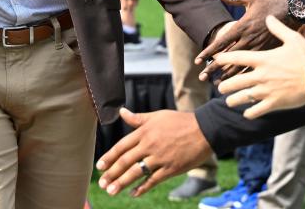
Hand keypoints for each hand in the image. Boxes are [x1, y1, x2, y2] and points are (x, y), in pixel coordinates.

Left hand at [95, 108, 212, 196]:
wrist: (205, 129)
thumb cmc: (180, 121)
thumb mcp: (157, 116)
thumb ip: (138, 118)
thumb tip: (121, 112)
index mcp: (144, 132)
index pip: (122, 146)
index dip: (109, 157)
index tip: (99, 166)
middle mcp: (150, 145)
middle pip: (126, 161)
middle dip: (112, 173)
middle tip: (101, 183)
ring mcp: (160, 158)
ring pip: (137, 172)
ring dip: (122, 183)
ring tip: (111, 191)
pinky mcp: (171, 168)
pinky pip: (154, 180)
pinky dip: (143, 187)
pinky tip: (133, 193)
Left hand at [195, 0, 294, 80]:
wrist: (296, 11)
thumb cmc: (271, 3)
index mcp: (243, 27)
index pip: (222, 42)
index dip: (209, 52)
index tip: (198, 60)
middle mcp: (250, 40)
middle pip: (228, 57)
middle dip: (214, 68)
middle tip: (202, 77)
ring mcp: (261, 48)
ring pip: (242, 65)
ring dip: (228, 75)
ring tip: (216, 84)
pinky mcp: (270, 53)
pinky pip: (256, 67)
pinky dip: (246, 75)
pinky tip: (240, 84)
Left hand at [215, 16, 304, 118]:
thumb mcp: (293, 39)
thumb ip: (278, 29)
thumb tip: (268, 17)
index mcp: (262, 60)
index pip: (236, 58)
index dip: (223, 59)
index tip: (215, 61)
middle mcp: (261, 75)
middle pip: (234, 82)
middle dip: (224, 86)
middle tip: (220, 87)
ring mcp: (267, 91)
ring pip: (242, 98)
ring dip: (233, 100)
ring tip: (229, 101)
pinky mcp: (275, 103)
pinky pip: (257, 111)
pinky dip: (250, 113)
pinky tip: (247, 113)